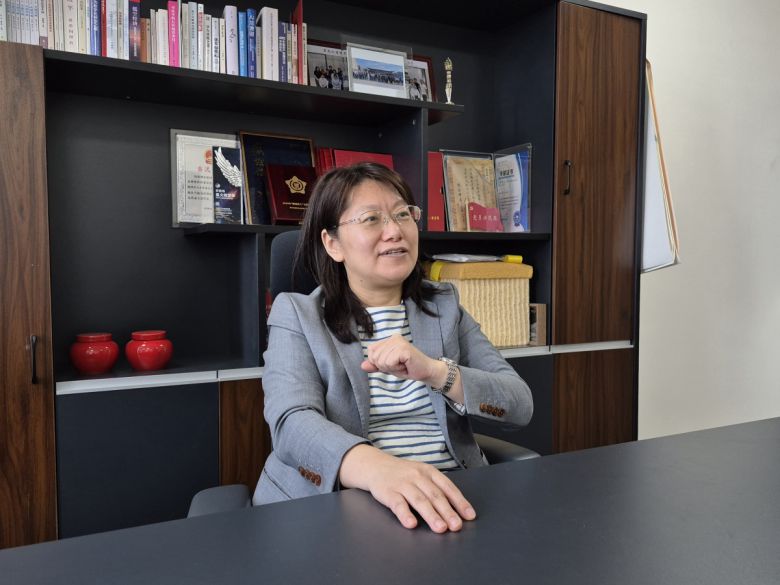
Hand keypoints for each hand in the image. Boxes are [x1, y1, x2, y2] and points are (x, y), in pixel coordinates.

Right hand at [339, 444, 475, 532]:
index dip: (459, 501)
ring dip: (431, 515)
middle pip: (435, 495)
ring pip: (419, 500)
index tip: (469, 516)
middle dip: (447, 511)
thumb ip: (436, 488)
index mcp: (429, 471)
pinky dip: (405, 514)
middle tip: (456, 525)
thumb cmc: (403, 474)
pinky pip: (398, 504)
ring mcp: (402, 484)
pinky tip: (411, 524)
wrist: (375, 465)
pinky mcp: (388, 492)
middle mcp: (417, 476)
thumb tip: (456, 509)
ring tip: (440, 528)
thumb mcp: (422, 474)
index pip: (447, 487)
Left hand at [360, 334, 440, 384]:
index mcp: (389, 340)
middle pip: (375, 357)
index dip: (379, 362)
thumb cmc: (408, 368)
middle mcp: (393, 338)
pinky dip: (396, 368)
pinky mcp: (403, 348)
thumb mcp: (388, 367)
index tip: (393, 363)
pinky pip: (389, 362)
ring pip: (381, 361)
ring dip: (392, 368)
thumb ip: (375, 365)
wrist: (426, 372)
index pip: (371, 351)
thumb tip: (362, 365)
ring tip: (403, 365)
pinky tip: (406, 365)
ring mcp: (399, 342)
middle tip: (399, 365)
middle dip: (385, 367)